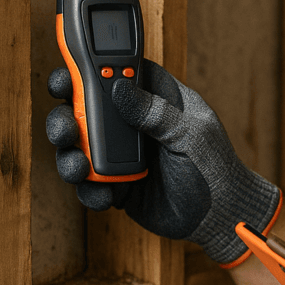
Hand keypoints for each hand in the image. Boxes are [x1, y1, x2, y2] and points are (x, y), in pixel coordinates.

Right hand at [45, 59, 279, 264]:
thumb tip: (121, 88)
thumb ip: (157, 113)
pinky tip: (105, 194)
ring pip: (79, 146)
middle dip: (66, 114)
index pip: (117, 73)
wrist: (220, 217)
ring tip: (77, 166)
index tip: (68, 70)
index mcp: (156, 100)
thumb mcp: (192, 134)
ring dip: (69, 154)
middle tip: (65, 127)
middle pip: (86, 108)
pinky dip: (89, 188)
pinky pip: (89, 182)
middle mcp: (133, 123)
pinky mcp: (116, 183)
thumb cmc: (216, 167)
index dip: (88, 67)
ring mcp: (122, 154)